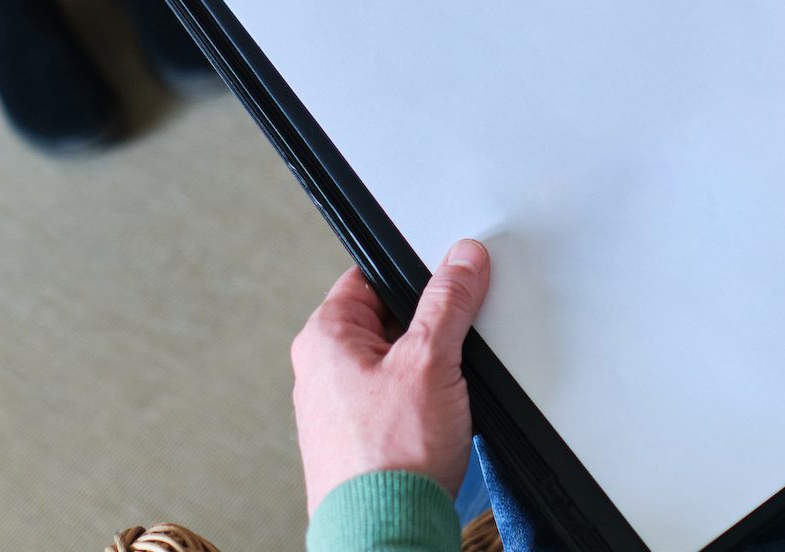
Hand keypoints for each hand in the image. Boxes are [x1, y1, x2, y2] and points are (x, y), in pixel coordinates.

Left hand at [292, 239, 490, 515]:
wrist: (386, 534)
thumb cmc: (390, 459)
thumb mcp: (430, 361)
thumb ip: (448, 302)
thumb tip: (461, 260)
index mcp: (324, 337)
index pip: (370, 276)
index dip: (414, 272)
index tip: (449, 276)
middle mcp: (323, 369)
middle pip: (389, 319)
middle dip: (430, 328)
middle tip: (456, 342)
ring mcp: (341, 406)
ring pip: (399, 363)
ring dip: (432, 370)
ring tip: (448, 392)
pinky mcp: (362, 437)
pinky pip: (400, 401)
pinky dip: (426, 403)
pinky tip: (444, 420)